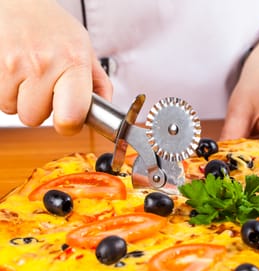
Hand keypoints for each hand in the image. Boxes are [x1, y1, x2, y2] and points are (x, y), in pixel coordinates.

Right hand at [0, 0, 111, 134]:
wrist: (19, 2)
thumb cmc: (54, 27)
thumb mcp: (85, 49)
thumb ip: (98, 83)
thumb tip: (104, 112)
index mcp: (73, 62)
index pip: (70, 117)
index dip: (68, 125)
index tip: (68, 119)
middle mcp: (43, 63)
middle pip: (35, 118)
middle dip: (40, 109)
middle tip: (45, 87)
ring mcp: (14, 64)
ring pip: (14, 110)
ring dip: (21, 99)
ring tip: (29, 76)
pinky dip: (6, 91)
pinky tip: (15, 72)